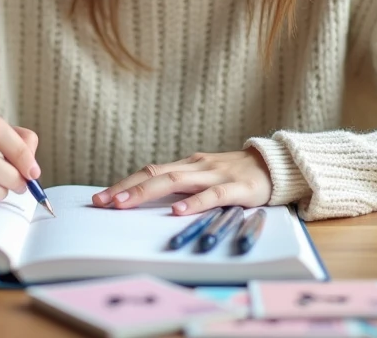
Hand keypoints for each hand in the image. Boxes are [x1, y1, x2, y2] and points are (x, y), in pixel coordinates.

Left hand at [92, 150, 271, 214]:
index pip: (149, 171)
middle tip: (103, 202)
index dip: (125, 184)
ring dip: (147, 192)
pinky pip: (212, 195)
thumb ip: (181, 187)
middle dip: (127, 189)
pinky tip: (177, 212)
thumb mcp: (204, 178)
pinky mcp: (236, 188)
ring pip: (176, 181)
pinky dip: (193, 203)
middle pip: (155, 174)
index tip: (100, 198)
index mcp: (187, 165)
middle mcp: (196, 166)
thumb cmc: (235, 176)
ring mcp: (215, 175)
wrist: (275, 166)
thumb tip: (148, 201)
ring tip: (125, 205)